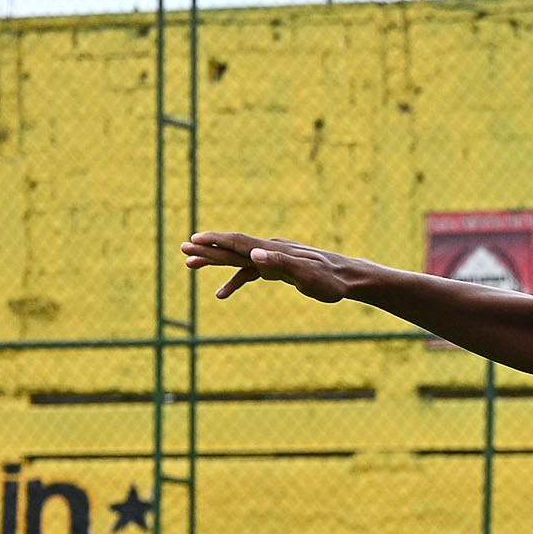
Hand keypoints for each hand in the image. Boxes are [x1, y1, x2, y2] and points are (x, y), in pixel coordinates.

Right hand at [183, 232, 357, 302]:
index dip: (214, 241)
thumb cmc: (331, 279)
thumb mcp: (306, 274)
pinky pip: (250, 273)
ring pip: (238, 259)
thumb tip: (253, 254)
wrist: (350, 279)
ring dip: (215, 262)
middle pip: (232, 247)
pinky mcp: (279, 269)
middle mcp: (270, 250)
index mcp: (273, 250)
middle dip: (207, 249)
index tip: (192, 241)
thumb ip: (279, 263)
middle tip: (182, 251)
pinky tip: (222, 293)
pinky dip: (234, 280)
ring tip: (190, 266)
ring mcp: (274, 258)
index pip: (238, 242)